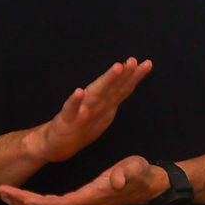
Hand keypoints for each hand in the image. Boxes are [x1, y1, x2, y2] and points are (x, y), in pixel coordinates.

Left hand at [0, 155, 172, 204]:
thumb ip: (127, 173)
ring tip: (7, 195)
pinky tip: (25, 198)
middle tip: (0, 191)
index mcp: (91, 198)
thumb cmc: (141, 174)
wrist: (150, 186)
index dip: (33, 201)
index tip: (14, 192)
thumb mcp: (136, 168)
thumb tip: (116, 181)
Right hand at [14, 57, 150, 176]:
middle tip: (133, 60)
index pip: (123, 88)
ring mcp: (80, 111)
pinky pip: (71, 110)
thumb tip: (131, 81)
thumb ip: (115, 97)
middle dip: (124, 74)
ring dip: (107, 81)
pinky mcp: (66, 120)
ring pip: (95, 94)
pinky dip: (75, 101)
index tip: (148, 64)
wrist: (56, 144)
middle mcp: (94, 103)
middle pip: (111, 87)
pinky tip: (79, 92)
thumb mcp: (104, 112)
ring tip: (117, 68)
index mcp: (105, 103)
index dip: (134, 76)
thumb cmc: (81, 125)